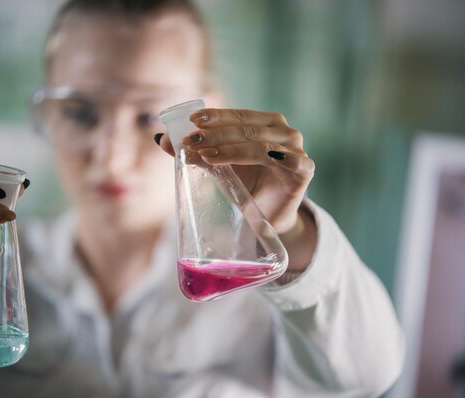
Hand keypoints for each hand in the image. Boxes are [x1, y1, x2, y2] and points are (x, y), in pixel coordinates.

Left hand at [158, 108, 314, 234]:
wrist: (268, 217)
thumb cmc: (246, 185)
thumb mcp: (218, 165)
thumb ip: (195, 149)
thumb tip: (160, 137)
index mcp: (267, 123)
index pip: (239, 115)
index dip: (216, 115)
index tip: (191, 120)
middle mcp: (285, 132)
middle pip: (247, 128)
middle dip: (215, 133)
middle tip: (189, 140)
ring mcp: (297, 150)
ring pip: (259, 143)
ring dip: (229, 147)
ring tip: (203, 154)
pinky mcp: (304, 170)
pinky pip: (284, 160)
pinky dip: (259, 159)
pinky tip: (237, 160)